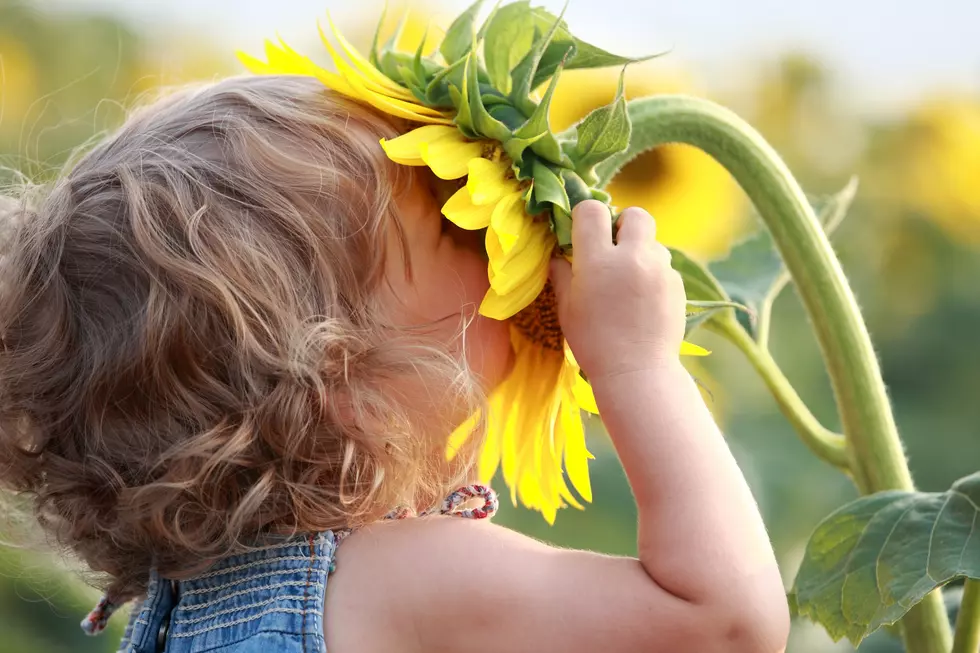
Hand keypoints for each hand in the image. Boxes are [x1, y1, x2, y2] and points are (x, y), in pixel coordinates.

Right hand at [550, 201, 685, 380]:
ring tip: (630, 281)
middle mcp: (632, 257)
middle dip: (623, 224)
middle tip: (614, 248)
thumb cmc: (593, 342)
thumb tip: (558, 256)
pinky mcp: (677, 285)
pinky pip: (664, 267)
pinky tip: (644, 301)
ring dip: (641, 252)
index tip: (583, 232)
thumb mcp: (567, 309)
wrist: (637, 371)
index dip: (586, 216)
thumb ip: (562, 275)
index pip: (592, 210)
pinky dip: (653, 275)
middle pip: (635, 214)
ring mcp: (659, 270)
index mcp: (598, 260)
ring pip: (653, 242)